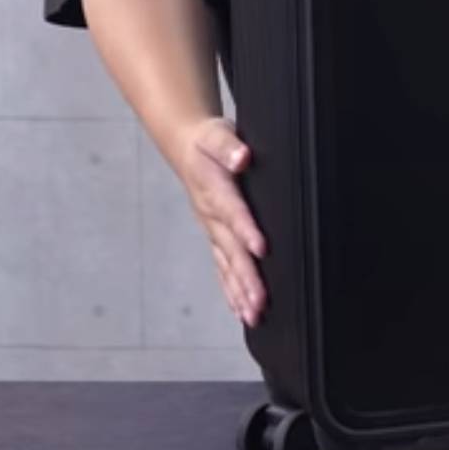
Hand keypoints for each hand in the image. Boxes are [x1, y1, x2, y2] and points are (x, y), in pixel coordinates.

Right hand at [171, 116, 266, 325]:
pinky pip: (222, 268)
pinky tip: (242, 311)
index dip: (245, 230)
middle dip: (245, 277)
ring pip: (226, 266)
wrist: (188, 148)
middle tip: (259, 302)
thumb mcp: (217, 134)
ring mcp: (211, 230)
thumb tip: (242, 156)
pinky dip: (231, 291)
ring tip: (254, 315)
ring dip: (239, 292)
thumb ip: (228, 145)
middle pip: (230, 250)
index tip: (260, 249)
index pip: (232, 212)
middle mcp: (210, 215)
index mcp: (213, 189)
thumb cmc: (208, 141)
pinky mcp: (214, 238)